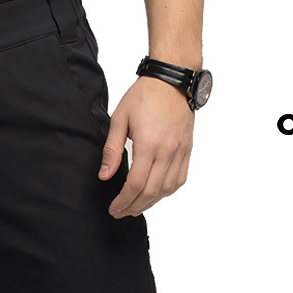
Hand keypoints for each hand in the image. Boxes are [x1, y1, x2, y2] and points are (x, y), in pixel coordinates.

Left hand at [98, 75, 194, 217]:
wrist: (173, 79)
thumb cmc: (145, 95)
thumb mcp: (119, 119)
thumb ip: (112, 150)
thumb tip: (104, 176)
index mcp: (149, 144)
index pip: (135, 184)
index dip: (123, 201)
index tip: (114, 208)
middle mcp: (167, 151)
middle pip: (151, 192)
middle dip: (133, 207)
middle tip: (121, 213)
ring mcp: (180, 152)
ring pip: (166, 190)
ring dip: (150, 203)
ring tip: (135, 208)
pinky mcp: (187, 150)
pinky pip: (179, 180)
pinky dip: (166, 192)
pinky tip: (155, 195)